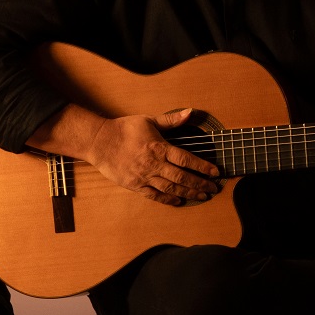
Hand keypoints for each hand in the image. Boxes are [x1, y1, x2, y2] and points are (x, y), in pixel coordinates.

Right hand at [88, 109, 221, 205]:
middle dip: (200, 184)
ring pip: (171, 188)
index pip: (186, 159)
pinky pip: (154, 195)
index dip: (202, 167)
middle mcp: (153, 164)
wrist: (99, 142)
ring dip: (188, 193)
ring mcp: (144, 176)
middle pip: (182, 177)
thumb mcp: (148, 120)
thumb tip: (190, 112)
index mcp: (159, 147)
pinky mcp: (135, 185)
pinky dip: (168, 199)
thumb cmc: (123, 129)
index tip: (215, 172)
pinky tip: (179, 201)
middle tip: (213, 188)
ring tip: (202, 196)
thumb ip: (171, 120)